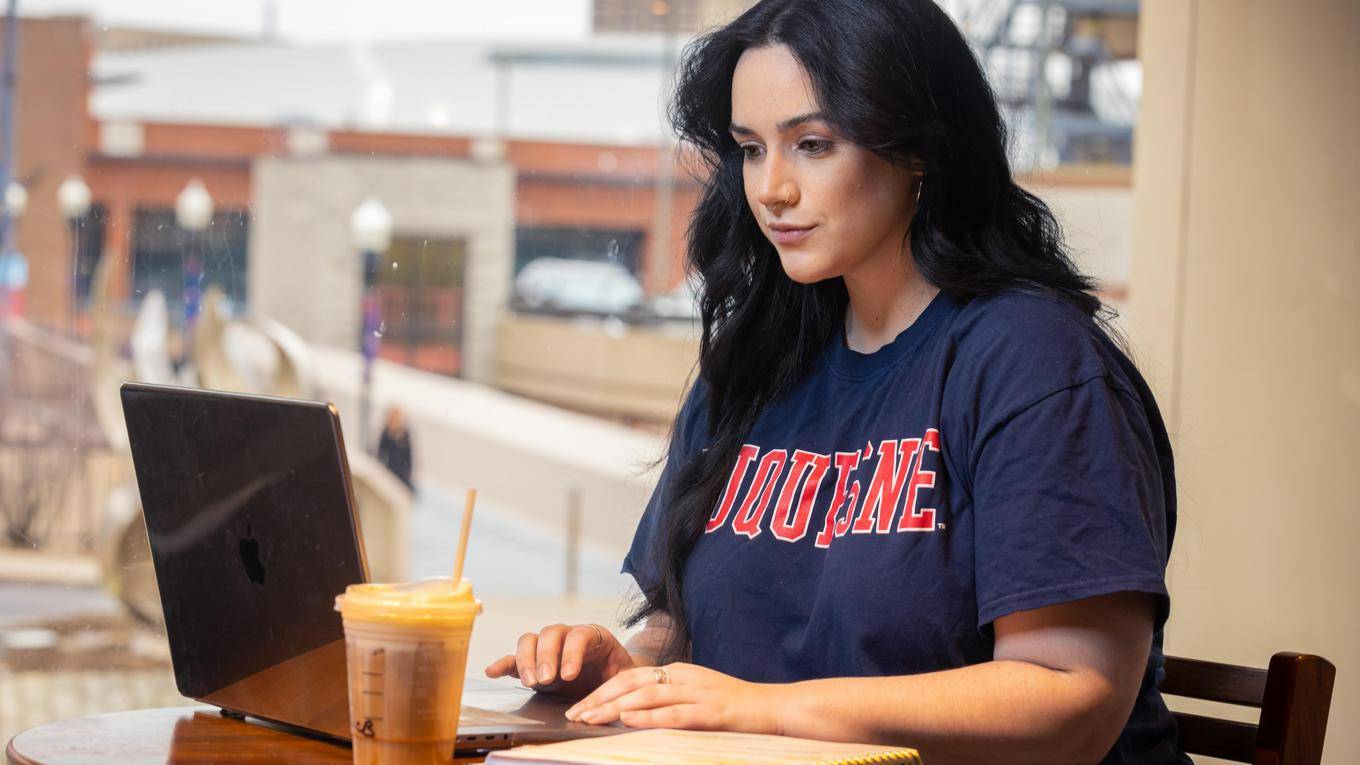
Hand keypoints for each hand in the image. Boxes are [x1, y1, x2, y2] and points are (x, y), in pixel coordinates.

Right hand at [484, 623, 635, 697]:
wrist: (610, 677)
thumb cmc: (618, 675)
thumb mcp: (626, 676)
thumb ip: (622, 681)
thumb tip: (618, 695)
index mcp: (593, 635)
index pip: (579, 636)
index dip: (572, 653)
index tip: (569, 675)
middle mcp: (567, 635)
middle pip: (550, 633)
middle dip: (546, 656)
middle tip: (546, 679)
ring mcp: (547, 647)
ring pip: (530, 640)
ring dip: (527, 660)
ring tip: (531, 682)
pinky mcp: (533, 662)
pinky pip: (514, 658)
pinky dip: (503, 664)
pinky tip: (492, 672)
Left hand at [563, 662, 782, 734]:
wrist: (774, 707)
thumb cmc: (735, 707)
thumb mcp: (697, 696)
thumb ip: (669, 700)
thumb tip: (633, 712)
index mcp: (678, 671)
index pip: (631, 677)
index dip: (601, 691)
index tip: (578, 707)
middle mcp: (683, 677)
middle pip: (632, 683)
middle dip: (598, 699)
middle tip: (573, 715)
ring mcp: (697, 692)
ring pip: (646, 696)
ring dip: (614, 707)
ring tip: (590, 719)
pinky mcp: (711, 711)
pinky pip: (674, 713)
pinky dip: (648, 716)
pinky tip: (628, 720)